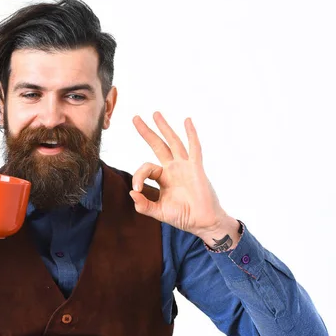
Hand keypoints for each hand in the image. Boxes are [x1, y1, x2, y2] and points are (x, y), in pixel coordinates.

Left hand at [129, 111, 226, 236]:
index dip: (138, 176)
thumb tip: (132, 193)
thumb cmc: (183, 216)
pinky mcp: (196, 168)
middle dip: (147, 132)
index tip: (136, 189)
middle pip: (158, 145)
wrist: (203, 222)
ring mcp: (185, 166)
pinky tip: (187, 121)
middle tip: (135, 118)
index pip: (146, 168)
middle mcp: (173, 168)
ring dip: (164, 127)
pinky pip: (194, 148)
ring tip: (155, 114)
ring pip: (173, 142)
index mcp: (163, 177)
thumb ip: (144, 205)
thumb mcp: (159, 212)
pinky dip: (191, 134)